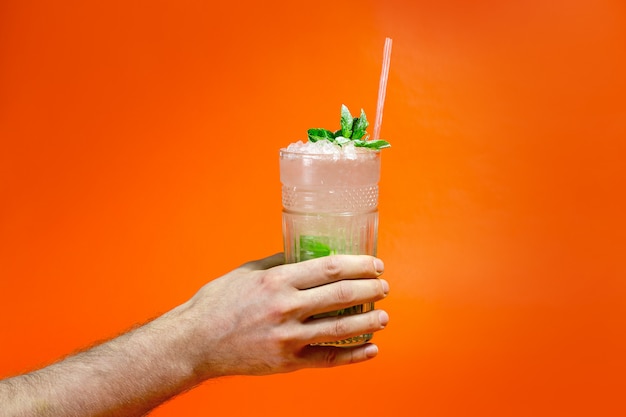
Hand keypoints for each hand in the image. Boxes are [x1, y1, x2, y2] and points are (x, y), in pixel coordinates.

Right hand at [178, 253, 389, 377]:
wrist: (195, 343)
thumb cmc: (217, 303)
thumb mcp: (247, 272)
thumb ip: (279, 263)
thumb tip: (306, 254)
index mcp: (277, 280)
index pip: (330, 268)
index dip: (359, 265)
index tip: (375, 264)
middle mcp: (285, 307)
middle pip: (341, 296)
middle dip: (370, 290)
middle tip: (384, 287)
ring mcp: (287, 337)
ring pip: (340, 329)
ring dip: (368, 321)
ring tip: (384, 316)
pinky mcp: (287, 361)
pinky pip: (327, 360)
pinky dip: (353, 356)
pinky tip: (371, 349)